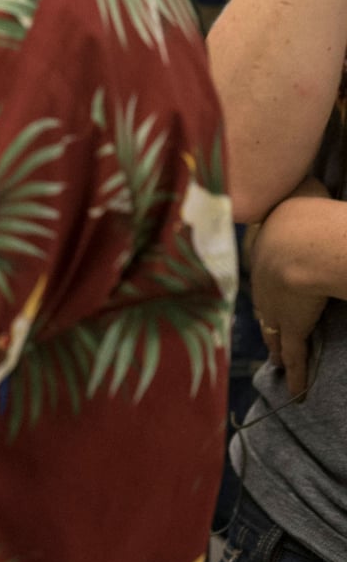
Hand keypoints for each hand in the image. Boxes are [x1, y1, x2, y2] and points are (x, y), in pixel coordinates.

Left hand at [253, 198, 329, 397]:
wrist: (301, 242)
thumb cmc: (301, 210)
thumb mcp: (296, 192)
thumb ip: (298, 184)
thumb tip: (301, 170)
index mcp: (260, 249)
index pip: (259, 263)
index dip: (263, 272)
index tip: (264, 277)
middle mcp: (261, 280)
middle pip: (261, 299)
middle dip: (264, 311)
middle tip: (266, 320)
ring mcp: (274, 306)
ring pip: (273, 329)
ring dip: (276, 345)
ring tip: (275, 358)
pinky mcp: (292, 327)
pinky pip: (294, 356)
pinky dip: (294, 374)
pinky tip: (295, 391)